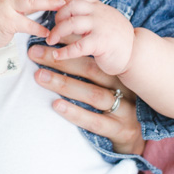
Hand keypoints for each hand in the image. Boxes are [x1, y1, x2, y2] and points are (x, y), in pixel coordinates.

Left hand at [29, 45, 144, 156]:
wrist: (138, 137)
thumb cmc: (117, 105)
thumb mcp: (109, 84)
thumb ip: (91, 68)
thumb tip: (58, 46)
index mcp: (120, 72)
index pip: (94, 53)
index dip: (71, 42)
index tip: (49, 35)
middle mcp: (124, 87)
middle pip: (91, 69)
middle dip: (61, 59)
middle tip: (35, 52)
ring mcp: (124, 109)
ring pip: (92, 94)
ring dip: (64, 84)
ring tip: (40, 76)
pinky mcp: (120, 130)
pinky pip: (95, 121)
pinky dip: (75, 112)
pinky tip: (56, 105)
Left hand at [46, 0, 134, 74]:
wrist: (136, 54)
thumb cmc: (117, 40)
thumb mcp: (106, 21)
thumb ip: (92, 16)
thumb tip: (67, 19)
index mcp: (100, 8)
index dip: (64, 3)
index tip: (58, 14)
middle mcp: (100, 14)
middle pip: (71, 6)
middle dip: (58, 16)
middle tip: (53, 29)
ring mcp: (101, 27)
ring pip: (72, 23)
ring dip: (57, 32)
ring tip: (51, 41)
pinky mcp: (101, 43)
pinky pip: (78, 46)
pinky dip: (65, 51)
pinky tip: (58, 56)